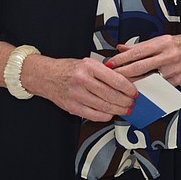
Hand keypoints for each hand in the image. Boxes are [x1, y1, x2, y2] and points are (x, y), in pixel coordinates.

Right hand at [22, 55, 137, 121]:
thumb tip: (125, 81)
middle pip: (111, 95)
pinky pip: (93, 114)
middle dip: (125, 101)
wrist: (46, 76)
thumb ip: (105, 71)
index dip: (128, 88)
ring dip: (118, 110)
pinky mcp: (72, 106)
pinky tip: (110, 113)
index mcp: (89, 67)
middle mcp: (83, 80)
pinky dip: (105, 116)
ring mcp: (76, 94)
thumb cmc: (69, 69)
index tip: (134, 92)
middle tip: (131, 102)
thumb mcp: (88, 63)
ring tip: (124, 109)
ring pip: (104, 106)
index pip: (116, 80)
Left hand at [110, 30, 180, 85]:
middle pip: (140, 67)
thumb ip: (140, 45)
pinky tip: (137, 89)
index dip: (121, 58)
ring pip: (147, 79)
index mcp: (162, 43)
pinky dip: (146, 88)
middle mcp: (168, 56)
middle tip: (111, 76)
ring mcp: (172, 70)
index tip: (111, 63)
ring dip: (131, 83)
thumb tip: (122, 48)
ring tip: (120, 84)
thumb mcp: (161, 39)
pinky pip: (157, 86)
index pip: (137, 52)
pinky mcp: (175, 81)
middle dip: (122, 73)